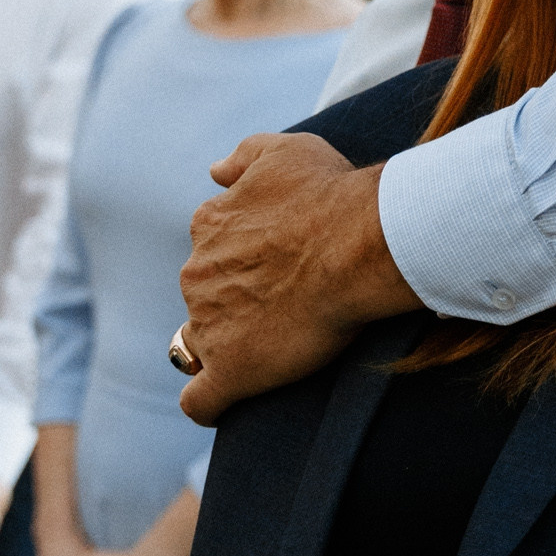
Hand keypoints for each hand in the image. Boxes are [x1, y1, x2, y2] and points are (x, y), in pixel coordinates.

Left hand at [177, 133, 419, 424]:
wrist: (357, 244)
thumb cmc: (330, 194)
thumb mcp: (283, 150)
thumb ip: (242, 157)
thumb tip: (214, 171)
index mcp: (210, 225)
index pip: (211, 251)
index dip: (239, 265)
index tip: (274, 271)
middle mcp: (198, 272)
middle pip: (204, 297)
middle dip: (232, 303)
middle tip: (285, 307)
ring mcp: (209, 323)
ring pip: (202, 342)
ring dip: (228, 345)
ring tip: (273, 349)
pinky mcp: (231, 370)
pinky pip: (201, 400)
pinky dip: (209, 405)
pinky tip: (226, 405)